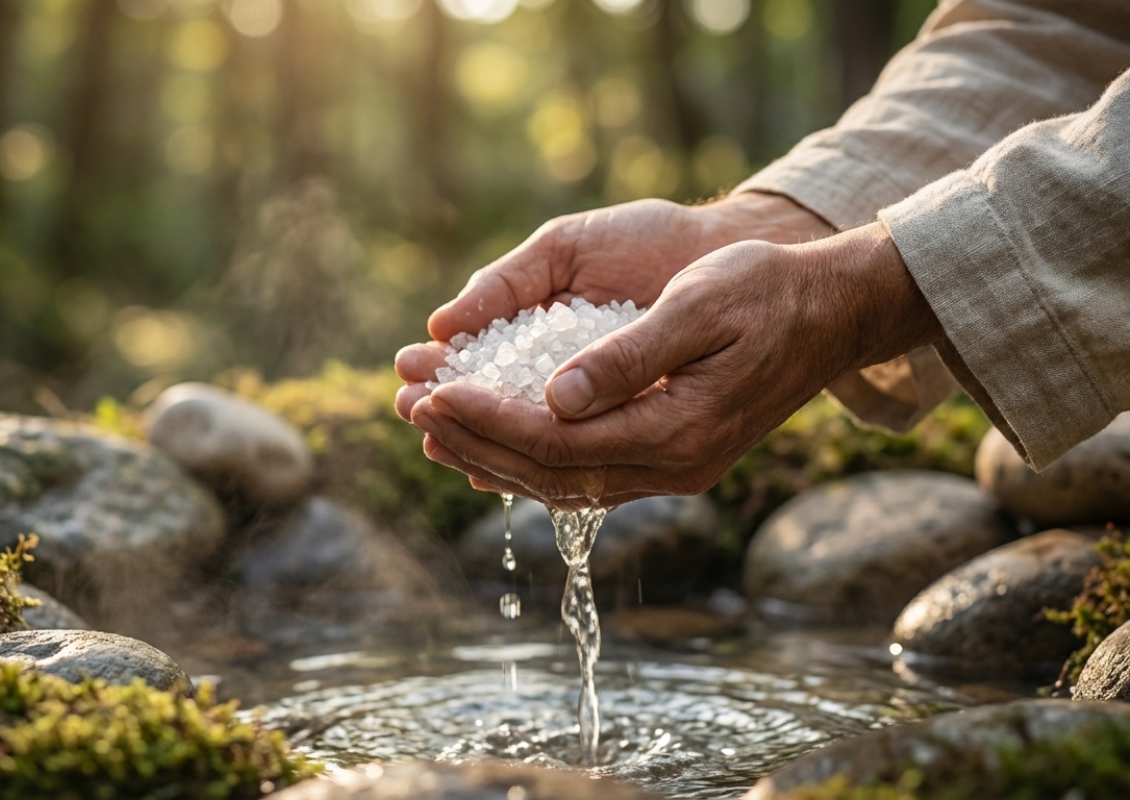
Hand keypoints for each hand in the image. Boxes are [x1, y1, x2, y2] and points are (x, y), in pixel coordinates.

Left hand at [408, 223, 942, 507]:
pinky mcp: (673, 459)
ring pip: (565, 482)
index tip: (434, 390)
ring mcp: (674, 470)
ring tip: (436, 434)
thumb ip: (628, 358)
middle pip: (551, 472)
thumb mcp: (698, 307)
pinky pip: (588, 475)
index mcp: (678, 432)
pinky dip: (534, 464)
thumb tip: (555, 398)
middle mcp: (673, 467)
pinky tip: (497, 451)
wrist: (830, 312)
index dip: (489, 418)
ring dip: (496, 459)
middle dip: (476, 443)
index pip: (557, 440)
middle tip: (413, 413)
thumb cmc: (766, 292)